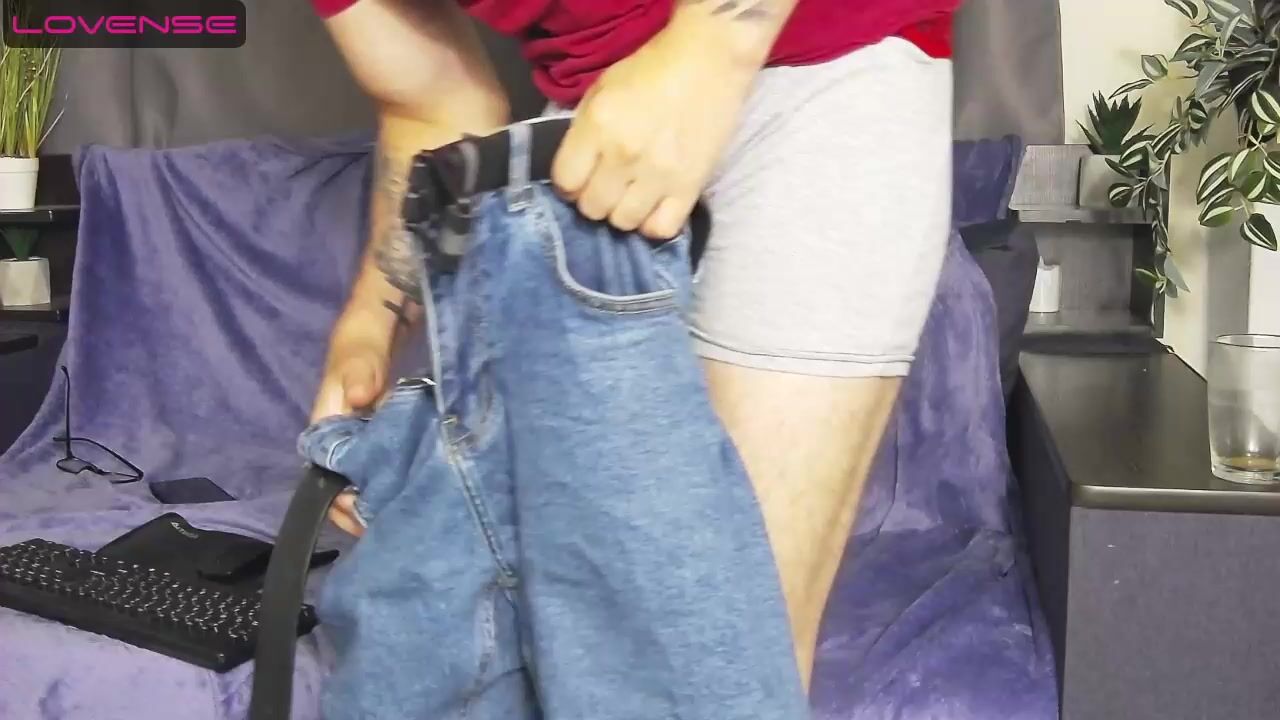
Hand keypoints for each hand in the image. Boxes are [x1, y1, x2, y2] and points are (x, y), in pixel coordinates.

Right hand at [311, 302, 398, 537]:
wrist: (408, 285)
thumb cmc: (378, 308)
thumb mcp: (366, 331)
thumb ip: (361, 360)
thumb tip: (359, 397)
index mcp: (333, 408)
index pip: (326, 463)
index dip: (340, 495)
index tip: (365, 517)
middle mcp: (355, 418)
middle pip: (354, 471)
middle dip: (371, 499)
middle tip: (401, 520)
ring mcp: (383, 416)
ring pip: (381, 461)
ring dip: (395, 484)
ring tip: (419, 510)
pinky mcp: (408, 411)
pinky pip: (407, 445)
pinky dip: (416, 462)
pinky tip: (437, 478)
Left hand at [551, 19, 759, 238]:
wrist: (709, 61)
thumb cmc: (652, 69)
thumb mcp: (602, 89)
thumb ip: (584, 131)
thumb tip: (576, 168)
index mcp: (598, 125)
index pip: (565, 181)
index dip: (568, 183)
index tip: (579, 177)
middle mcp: (623, 155)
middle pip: (592, 207)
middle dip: (594, 198)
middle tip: (607, 185)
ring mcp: (658, 175)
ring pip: (623, 222)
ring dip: (622, 212)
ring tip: (631, 195)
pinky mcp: (689, 187)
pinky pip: (661, 229)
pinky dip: (652, 224)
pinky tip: (653, 208)